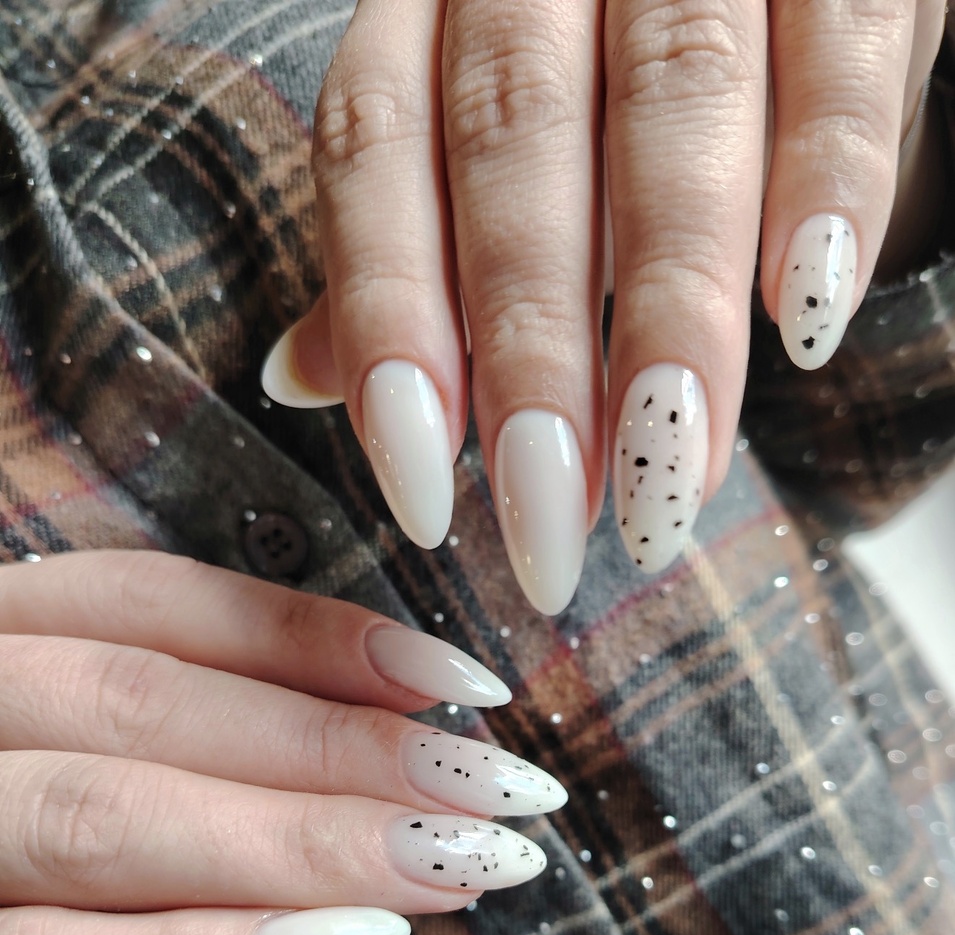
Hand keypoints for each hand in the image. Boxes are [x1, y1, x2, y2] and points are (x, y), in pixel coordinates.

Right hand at [0, 551, 560, 934]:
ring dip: (304, 838)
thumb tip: (360, 735)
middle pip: (149, 703)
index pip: (155, 605)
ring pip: (104, 811)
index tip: (456, 680)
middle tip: (502, 794)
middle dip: (343, 746)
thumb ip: (141, 716)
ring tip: (458, 864)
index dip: (318, 637)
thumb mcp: (40, 718)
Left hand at [262, 0, 945, 612]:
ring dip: (672, 315)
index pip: (376, 149)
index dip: (390, 323)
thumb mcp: (478, 135)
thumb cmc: (600, 66)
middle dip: (534, 354)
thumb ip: (401, 241)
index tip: (425, 496)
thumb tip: (302, 379)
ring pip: (673, 111)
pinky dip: (828, 187)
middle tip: (552, 522)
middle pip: (514, 145)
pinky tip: (806, 323)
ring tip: (665, 477)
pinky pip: (839, 58)